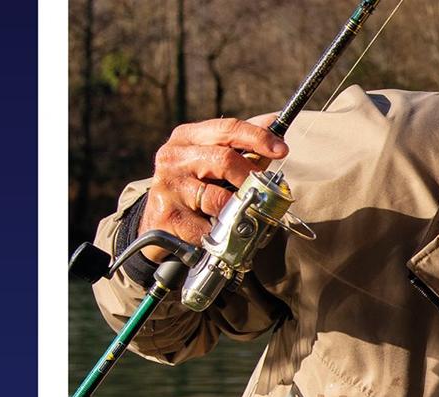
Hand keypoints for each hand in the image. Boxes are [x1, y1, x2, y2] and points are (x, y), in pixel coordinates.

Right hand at [140, 114, 288, 256]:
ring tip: (241, 214)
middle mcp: (173, 157)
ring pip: (218, 198)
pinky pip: (207, 227)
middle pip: (225, 159)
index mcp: (187, 136)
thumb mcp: (210, 157)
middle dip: (251, 176)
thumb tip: (274, 121)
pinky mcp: (167, 216)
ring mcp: (168, 186)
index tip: (282, 149)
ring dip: (238, 209)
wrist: (156, 221)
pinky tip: (218, 231)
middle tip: (264, 189)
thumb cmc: (192, 185)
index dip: (258, 137)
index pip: (227, 128)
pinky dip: (220, 232)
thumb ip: (240, 143)